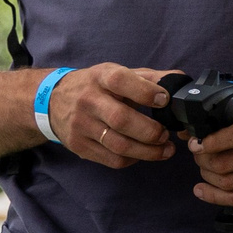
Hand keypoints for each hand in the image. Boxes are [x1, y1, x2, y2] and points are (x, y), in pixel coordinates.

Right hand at [50, 66, 177, 167]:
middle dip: (150, 131)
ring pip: (118, 145)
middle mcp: (88, 100)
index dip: (145, 92)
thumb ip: (150, 78)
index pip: (121, 81)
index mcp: (100, 77)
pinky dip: (133, 159)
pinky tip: (142, 154)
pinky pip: (112, 159)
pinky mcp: (79, 146)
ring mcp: (81, 125)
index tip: (165, 100)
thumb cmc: (95, 86)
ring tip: (165, 149)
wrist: (51, 100)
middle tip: (166, 135)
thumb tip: (181, 81)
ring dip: (148, 151)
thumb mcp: (117, 73)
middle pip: (121, 119)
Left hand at [190, 106, 232, 209]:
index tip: (196, 144)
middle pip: (226, 163)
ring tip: (205, 168)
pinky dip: (214, 197)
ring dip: (207, 176)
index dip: (212, 142)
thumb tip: (189, 129)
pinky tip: (202, 190)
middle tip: (199, 155)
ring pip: (227, 183)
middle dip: (203, 160)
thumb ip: (228, 118)